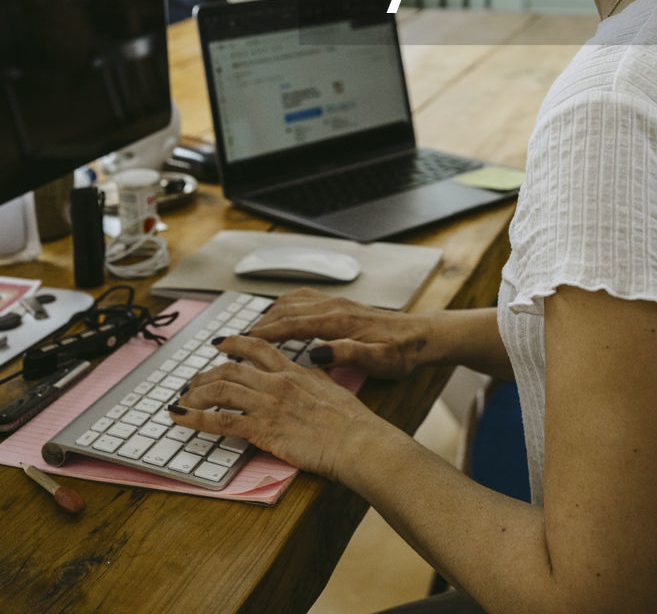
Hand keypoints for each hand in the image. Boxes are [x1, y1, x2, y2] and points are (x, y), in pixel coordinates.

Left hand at [169, 334, 377, 478]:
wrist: (355, 439)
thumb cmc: (350, 421)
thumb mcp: (330, 389)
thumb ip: (311, 380)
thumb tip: (306, 378)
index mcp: (295, 370)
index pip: (258, 347)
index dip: (234, 342)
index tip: (219, 343)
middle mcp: (277, 382)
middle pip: (231, 368)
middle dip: (206, 374)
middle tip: (192, 382)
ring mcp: (268, 404)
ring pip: (221, 389)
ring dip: (195, 394)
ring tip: (181, 401)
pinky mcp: (263, 428)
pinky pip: (221, 421)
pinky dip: (195, 419)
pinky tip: (180, 419)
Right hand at [247, 288, 435, 378]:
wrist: (421, 337)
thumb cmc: (401, 353)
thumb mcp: (378, 361)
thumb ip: (347, 355)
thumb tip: (315, 352)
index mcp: (339, 321)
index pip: (291, 324)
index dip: (261, 333)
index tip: (235, 342)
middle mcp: (334, 306)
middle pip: (285, 309)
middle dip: (257, 323)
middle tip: (232, 340)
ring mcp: (336, 303)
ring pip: (292, 301)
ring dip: (269, 313)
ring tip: (249, 332)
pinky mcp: (340, 305)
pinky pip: (303, 299)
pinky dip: (284, 306)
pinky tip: (279, 317)